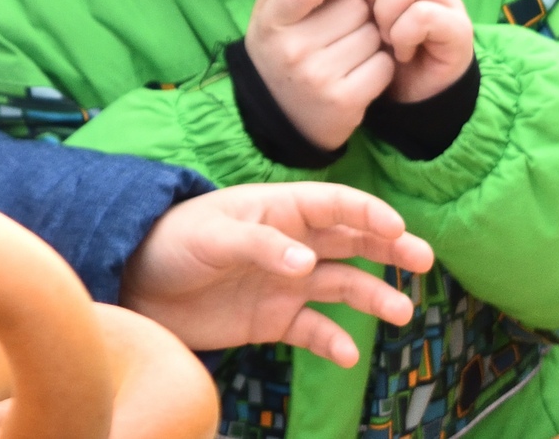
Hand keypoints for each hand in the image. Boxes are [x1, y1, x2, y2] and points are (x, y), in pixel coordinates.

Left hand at [119, 184, 434, 362]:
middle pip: (350, 241)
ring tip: (402, 311)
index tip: (397, 226)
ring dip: (373, 296)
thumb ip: (258, 244)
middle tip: (423, 260)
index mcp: (276, 209)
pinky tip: (347, 354)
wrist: (136, 288)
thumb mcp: (210, 236)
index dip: (367, 212)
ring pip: (342, 286)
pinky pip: (314, 329)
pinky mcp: (274, 319)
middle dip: (389, 247)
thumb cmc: (170, 244)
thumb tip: (305, 261)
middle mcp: (290, 244)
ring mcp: (285, 283)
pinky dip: (333, 341)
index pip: (332, 204)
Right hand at [246, 0, 393, 151]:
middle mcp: (291, 51)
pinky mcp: (346, 101)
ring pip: (373, 34)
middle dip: (358, 6)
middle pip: (353, 7)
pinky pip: (384, 64)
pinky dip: (381, 63)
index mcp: (270, 22)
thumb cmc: (280, 46)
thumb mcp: (269, 9)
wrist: (280, 115)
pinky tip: (362, 68)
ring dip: (372, 35)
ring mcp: (318, 78)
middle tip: (344, 20)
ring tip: (351, 45)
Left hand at [336, 0, 472, 104]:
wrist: (404, 97)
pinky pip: (424, 14)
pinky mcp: (458, 29)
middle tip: (367, 14)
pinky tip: (396, 51)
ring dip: (386, 9)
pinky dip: (403, 33)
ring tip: (381, 36)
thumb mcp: (342, 12)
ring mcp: (447, 0)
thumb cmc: (368, 50)